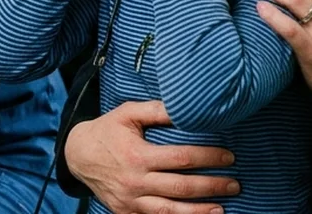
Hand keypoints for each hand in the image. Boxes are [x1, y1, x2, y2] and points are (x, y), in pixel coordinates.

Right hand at [65, 101, 237, 213]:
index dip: (208, 158)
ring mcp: (130, 202)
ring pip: (170, 211)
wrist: (77, 155)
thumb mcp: (127, 113)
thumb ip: (157, 110)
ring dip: (199, 212)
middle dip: (212, 187)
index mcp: (137, 156)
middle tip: (234, 184)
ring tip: (222, 209)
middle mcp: (135, 182)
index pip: (182, 158)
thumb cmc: (107, 131)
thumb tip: (186, 107)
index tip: (229, 157)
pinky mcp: (126, 213)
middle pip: (181, 188)